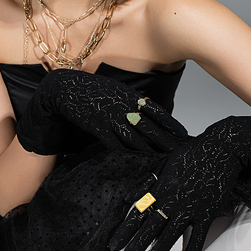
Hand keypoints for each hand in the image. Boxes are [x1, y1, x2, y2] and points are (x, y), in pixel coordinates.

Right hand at [16, 68, 187, 154]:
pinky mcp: (99, 128)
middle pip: (152, 128)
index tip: (184, 134)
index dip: (171, 124)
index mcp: (131, 97)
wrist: (65, 88)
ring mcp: (112, 118)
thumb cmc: (91, 90)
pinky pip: (117, 144)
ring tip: (166, 161)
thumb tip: (146, 109)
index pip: (157, 112)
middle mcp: (125, 107)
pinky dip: (129, 153)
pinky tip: (139, 162)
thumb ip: (130, 101)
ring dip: (153, 151)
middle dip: (168, 141)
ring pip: (137, 138)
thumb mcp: (115, 91)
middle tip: (183, 151)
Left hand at [110, 114, 250, 250]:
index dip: (124, 230)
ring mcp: (191, 207)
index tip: (114, 244)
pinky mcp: (208, 212)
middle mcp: (173, 200)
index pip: (138, 213)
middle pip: (150, 228)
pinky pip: (198, 237)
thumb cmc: (192, 153)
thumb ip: (146, 182)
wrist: (221, 149)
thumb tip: (128, 197)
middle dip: (135, 247)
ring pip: (170, 236)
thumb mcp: (164, 163)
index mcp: (161, 187)